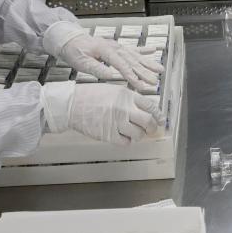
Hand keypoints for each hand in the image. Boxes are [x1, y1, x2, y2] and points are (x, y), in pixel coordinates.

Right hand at [42, 81, 163, 144]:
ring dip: (139, 135)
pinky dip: (127, 142)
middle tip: (151, 129)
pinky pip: (125, 142)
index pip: (150, 106)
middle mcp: (124, 108)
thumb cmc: (89, 96)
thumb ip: (128, 98)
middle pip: (148, 121)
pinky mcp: (108, 134)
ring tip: (134, 133)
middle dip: (152, 127)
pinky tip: (123, 137)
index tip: (161, 120)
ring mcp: (116, 122)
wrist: (71, 104)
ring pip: (138, 134)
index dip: (158, 115)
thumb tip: (142, 109)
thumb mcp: (112, 90)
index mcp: (126, 95)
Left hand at [44, 21, 161, 89]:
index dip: (132, 77)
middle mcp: (115, 47)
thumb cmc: (75, 51)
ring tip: (160, 70)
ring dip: (148, 63)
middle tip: (155, 82)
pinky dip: (144, 50)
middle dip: (144, 73)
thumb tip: (110, 75)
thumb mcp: (81, 62)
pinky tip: (154, 50)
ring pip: (135, 56)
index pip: (122, 66)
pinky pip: (132, 49)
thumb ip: (96, 68)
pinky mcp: (117, 47)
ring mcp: (117, 46)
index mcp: (106, 51)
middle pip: (132, 61)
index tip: (141, 86)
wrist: (70, 39)